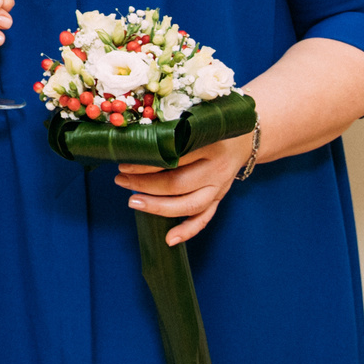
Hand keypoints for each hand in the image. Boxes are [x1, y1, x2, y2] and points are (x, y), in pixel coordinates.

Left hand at [118, 135, 248, 245]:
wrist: (242, 141)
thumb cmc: (210, 129)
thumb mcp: (195, 124)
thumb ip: (172, 132)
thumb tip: (134, 140)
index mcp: (209, 146)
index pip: (173, 159)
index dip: (147, 164)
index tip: (124, 164)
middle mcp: (216, 169)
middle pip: (178, 184)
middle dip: (145, 185)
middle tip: (121, 180)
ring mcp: (219, 188)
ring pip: (189, 205)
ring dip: (158, 207)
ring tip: (133, 202)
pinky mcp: (219, 199)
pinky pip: (204, 219)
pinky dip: (187, 231)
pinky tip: (169, 240)